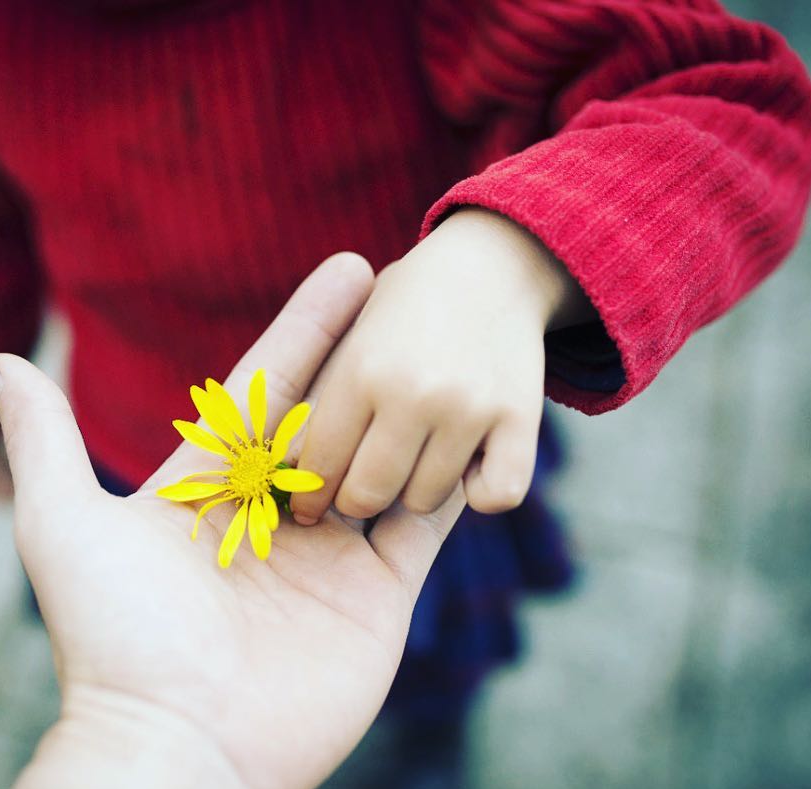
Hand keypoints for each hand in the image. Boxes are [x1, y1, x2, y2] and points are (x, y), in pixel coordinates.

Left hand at [0, 254, 464, 788]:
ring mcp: (330, 557)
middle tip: (418, 284)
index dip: (309, 327)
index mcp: (210, 487)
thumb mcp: (63, 521)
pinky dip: (453, 480)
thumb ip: (43, 437)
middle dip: (373, 352)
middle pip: (336, 414)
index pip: (270, 387)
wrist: (177, 748)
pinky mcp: (378, 599)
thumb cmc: (114, 634)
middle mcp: (273, 515)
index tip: (350, 268)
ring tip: (457, 341)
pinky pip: (424, 523)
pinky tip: (482, 425)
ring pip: (384, 458)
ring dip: (418, 404)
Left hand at [292, 207, 593, 522]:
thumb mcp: (353, 332)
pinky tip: (468, 469)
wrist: (494, 261)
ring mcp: (469, 406)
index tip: (306, 505)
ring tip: (413, 460)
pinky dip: (481, 491)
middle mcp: (412, 390)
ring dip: (416, 490)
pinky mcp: (520, 419)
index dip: (308, 491)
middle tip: (359, 489)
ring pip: (424, 499)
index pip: (317, 462)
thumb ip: (318, 393)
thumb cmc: (406, 303)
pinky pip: (496, 496)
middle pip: (366, 493)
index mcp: (359, 368)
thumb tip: (290, 464)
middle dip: (355, 499)